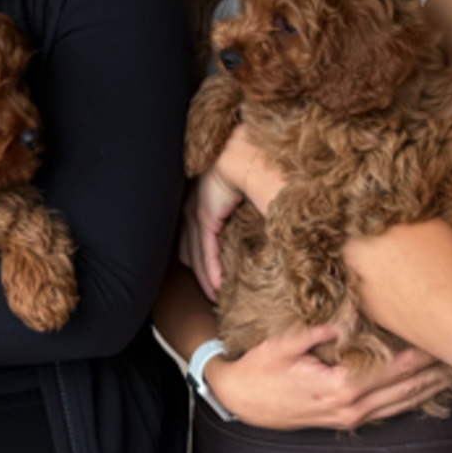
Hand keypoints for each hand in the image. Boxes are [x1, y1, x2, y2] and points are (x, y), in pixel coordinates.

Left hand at [182, 164, 245, 298]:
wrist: (244, 154)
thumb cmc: (248, 172)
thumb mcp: (244, 200)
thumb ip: (247, 218)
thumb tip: (260, 236)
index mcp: (201, 206)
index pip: (194, 243)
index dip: (201, 265)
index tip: (211, 284)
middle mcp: (193, 211)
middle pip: (191, 253)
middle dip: (201, 277)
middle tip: (213, 297)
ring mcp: (196, 214)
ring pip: (197, 256)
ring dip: (206, 279)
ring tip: (216, 298)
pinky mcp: (205, 216)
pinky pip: (206, 250)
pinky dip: (211, 270)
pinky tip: (216, 287)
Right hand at [207, 323, 446, 432]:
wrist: (241, 401)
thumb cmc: (259, 370)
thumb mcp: (281, 344)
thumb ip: (315, 330)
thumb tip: (344, 316)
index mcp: (340, 387)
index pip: (393, 368)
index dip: (421, 355)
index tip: (444, 340)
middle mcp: (351, 406)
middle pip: (407, 389)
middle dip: (437, 373)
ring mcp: (351, 417)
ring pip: (403, 404)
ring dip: (430, 389)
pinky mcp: (347, 420)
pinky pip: (389, 412)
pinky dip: (412, 401)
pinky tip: (426, 392)